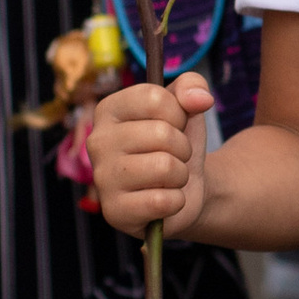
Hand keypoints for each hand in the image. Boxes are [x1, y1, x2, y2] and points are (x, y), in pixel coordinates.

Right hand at [92, 73, 213, 238]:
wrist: (183, 189)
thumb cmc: (177, 144)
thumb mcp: (187, 108)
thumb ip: (193, 87)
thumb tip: (201, 98)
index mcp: (108, 110)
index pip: (154, 98)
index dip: (179, 113)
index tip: (176, 124)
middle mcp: (97, 142)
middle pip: (162, 133)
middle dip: (183, 147)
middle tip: (175, 156)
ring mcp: (102, 179)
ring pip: (165, 168)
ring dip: (181, 175)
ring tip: (170, 178)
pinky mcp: (114, 212)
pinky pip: (162, 201)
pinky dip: (176, 201)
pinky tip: (165, 200)